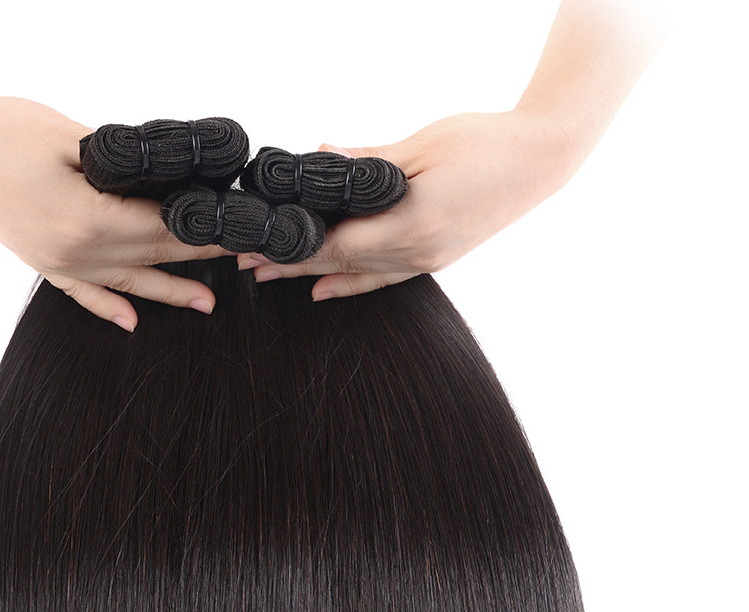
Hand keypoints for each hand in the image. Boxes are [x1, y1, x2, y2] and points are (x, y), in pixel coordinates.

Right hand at [0, 87, 227, 330]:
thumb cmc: (3, 129)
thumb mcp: (74, 139)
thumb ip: (122, 169)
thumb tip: (164, 186)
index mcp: (89, 219)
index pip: (164, 228)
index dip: (205, 230)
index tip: (239, 231)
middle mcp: (76, 252)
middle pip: (153, 256)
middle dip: (202, 258)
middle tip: (243, 262)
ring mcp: (56, 263)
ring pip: (128, 282)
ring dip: (170, 292)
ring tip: (209, 303)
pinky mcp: (40, 262)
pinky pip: (82, 294)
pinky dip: (109, 306)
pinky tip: (131, 321)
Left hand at [237, 109, 579, 299]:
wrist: (542, 158)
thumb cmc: (484, 141)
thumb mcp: (421, 145)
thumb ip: (367, 162)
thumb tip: (317, 160)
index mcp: (411, 223)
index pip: (335, 243)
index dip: (292, 248)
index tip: (256, 247)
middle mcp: (417, 253)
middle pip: (339, 264)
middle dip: (290, 265)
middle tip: (247, 265)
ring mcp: (428, 261)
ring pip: (357, 275)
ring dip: (312, 276)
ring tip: (271, 277)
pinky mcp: (436, 259)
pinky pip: (383, 278)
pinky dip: (350, 285)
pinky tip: (323, 291)